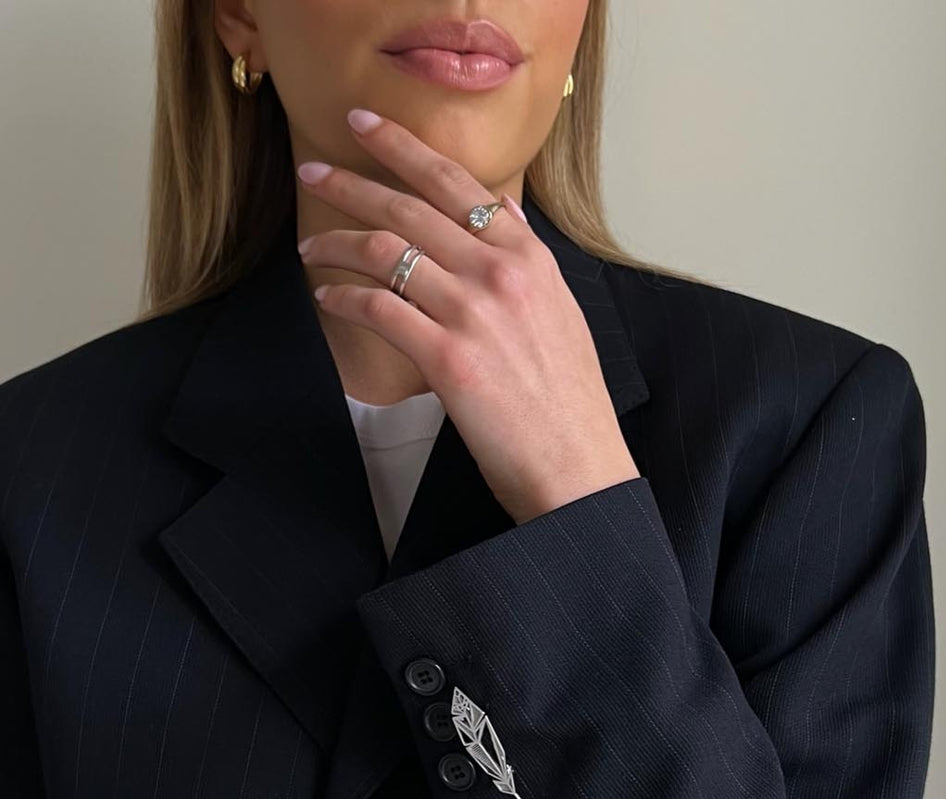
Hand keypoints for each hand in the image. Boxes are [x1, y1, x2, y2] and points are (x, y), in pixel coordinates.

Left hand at [295, 110, 640, 524]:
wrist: (578, 466)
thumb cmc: (569, 402)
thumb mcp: (562, 313)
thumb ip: (529, 258)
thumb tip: (505, 211)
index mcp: (530, 258)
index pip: (457, 183)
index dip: (404, 148)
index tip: (367, 129)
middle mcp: (501, 273)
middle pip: (410, 208)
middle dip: (352, 181)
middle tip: (312, 170)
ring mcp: (473, 313)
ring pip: (386, 252)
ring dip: (336, 243)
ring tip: (310, 244)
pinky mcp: (448, 358)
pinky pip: (379, 310)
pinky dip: (344, 298)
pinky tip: (326, 297)